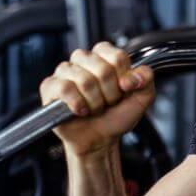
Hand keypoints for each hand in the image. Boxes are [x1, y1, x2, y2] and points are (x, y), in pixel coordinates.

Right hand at [39, 41, 155, 157]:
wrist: (100, 139)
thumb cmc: (117, 115)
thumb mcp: (141, 98)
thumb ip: (146, 80)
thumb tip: (134, 76)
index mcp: (105, 57)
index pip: (118, 55)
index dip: (124, 77)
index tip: (124, 89)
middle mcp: (84, 60)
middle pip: (102, 68)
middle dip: (110, 93)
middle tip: (108, 102)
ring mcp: (65, 72)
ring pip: (84, 79)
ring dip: (95, 101)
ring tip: (94, 107)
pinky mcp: (50, 86)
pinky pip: (65, 88)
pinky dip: (77, 104)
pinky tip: (81, 110)